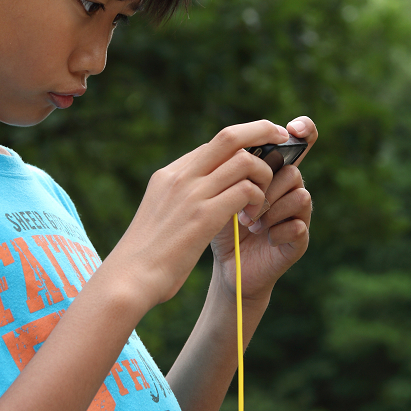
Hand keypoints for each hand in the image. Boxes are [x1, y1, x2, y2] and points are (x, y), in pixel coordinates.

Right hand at [109, 119, 290, 307]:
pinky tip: (254, 218)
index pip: (213, 145)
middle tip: (282, 139)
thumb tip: (200, 197)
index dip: (242, 144)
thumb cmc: (145, 256)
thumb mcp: (159, 215)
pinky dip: (258, 199)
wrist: (128, 279)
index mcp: (168, 175)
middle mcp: (180, 176)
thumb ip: (178, 200)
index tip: (260, 150)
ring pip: (244, 161)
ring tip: (263, 200)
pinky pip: (245, 190)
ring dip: (264, 176)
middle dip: (262, 131)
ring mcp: (192, 193)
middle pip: (230, 136)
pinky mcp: (203, 215)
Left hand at [210, 116, 315, 301]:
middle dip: (266, 188)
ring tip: (250, 224)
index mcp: (273, 171)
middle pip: (292, 170)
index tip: (294, 128)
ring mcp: (298, 213)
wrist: (227, 265)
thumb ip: (232, 169)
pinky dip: (276, 231)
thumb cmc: (222, 225)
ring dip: (271, 210)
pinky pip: (298, 224)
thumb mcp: (221, 193)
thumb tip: (239, 149)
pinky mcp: (300, 238)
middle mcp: (289, 188)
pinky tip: (263, 238)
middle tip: (244, 207)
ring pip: (300, 195)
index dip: (305, 129)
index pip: (300, 141)